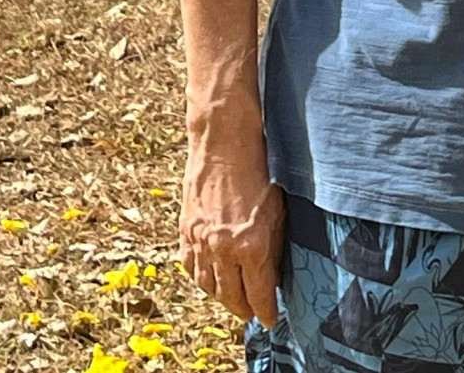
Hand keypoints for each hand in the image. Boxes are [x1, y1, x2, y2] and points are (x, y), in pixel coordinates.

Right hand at [181, 134, 284, 326]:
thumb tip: (271, 278)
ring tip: (233, 300)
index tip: (270, 319)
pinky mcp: (186, 231)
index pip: (258, 294)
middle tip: (252, 313)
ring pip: (208, 286)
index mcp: (252, 246)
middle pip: (231, 297)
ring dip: (222, 298)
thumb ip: (273, 249)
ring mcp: (201, 241)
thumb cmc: (259, 173)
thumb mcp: (277, 213)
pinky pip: (191, 267)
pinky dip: (201, 278)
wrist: (224, 144)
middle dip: (244, 309)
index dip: (266, 312)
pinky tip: (210, 280)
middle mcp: (224, 249)